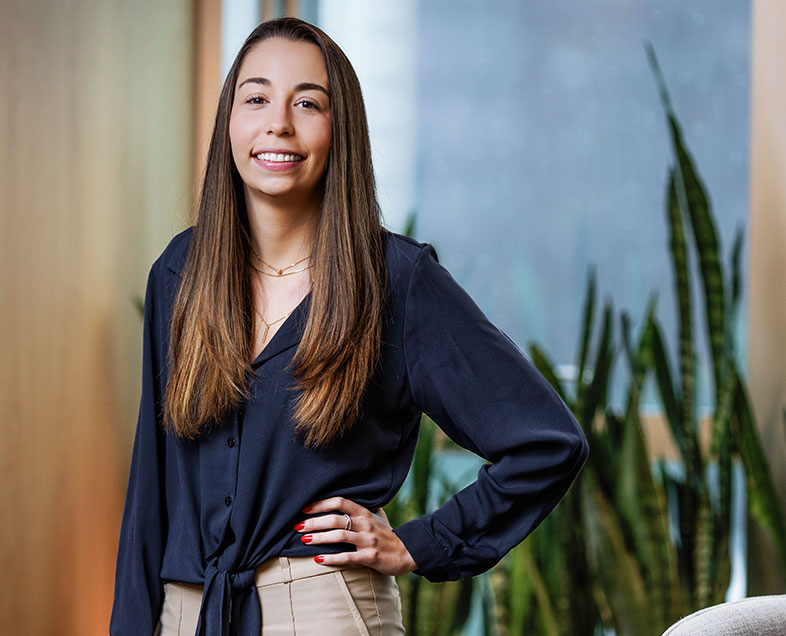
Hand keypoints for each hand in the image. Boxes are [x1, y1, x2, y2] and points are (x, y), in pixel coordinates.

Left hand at [295, 496, 417, 575]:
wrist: (407, 552)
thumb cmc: (388, 534)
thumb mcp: (377, 517)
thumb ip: (363, 507)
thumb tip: (346, 499)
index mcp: (365, 512)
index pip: (340, 502)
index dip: (321, 504)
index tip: (304, 509)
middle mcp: (365, 524)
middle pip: (335, 519)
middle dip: (314, 522)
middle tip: (298, 526)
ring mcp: (367, 540)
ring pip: (339, 536)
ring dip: (319, 538)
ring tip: (303, 540)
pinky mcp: (370, 557)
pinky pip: (347, 557)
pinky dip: (331, 558)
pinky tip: (318, 559)